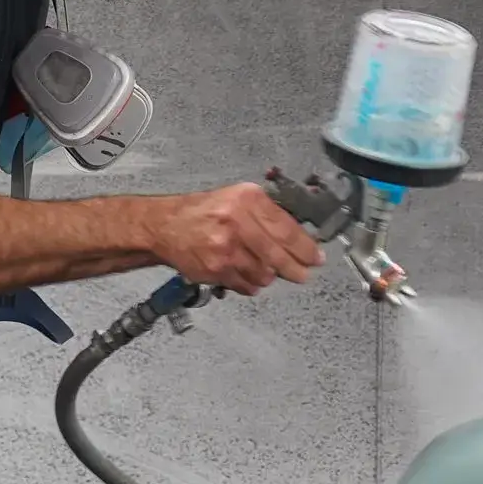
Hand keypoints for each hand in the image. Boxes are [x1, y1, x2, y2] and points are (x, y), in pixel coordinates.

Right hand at [151, 182, 326, 295]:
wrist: (166, 226)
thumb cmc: (205, 211)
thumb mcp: (238, 198)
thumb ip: (268, 214)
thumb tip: (301, 238)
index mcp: (247, 199)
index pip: (286, 228)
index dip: (306, 247)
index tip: (316, 257)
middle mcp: (236, 221)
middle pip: (279, 255)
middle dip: (296, 269)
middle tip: (303, 274)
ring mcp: (225, 248)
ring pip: (264, 274)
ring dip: (268, 275)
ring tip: (260, 266)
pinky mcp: (215, 269)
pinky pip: (246, 285)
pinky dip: (250, 284)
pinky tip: (244, 272)